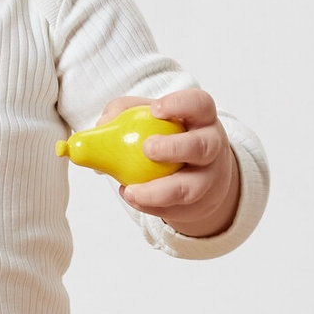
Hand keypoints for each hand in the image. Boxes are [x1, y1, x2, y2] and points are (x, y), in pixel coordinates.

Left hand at [101, 87, 240, 238]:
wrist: (195, 175)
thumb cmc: (169, 138)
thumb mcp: (153, 119)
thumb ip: (125, 112)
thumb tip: (102, 123)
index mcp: (201, 118)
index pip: (199, 104)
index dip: (180, 104)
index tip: (155, 109)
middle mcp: (211, 147)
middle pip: (202, 146)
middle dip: (175, 148)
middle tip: (147, 148)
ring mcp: (208, 179)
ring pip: (190, 188)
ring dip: (159, 191)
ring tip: (131, 190)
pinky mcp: (197, 205)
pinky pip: (173, 209)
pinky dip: (149, 206)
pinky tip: (130, 196)